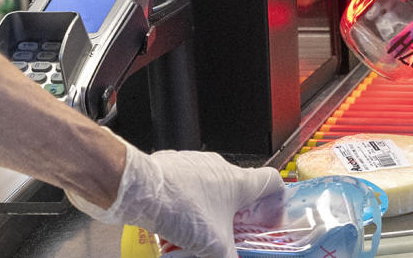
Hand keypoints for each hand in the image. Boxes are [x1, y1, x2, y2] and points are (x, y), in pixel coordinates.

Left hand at [68, 144, 282, 257]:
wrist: (137, 188)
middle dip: (236, 214)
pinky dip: (187, 200)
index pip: (273, 182)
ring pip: (213, 187)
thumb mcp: (211, 245)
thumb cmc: (178, 208)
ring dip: (210, 208)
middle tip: (227, 234)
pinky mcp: (174, 165)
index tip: (267, 220)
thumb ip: (228, 257)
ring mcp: (197, 163)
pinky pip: (189, 182)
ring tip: (194, 231)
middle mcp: (222, 168)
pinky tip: (174, 218)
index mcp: (239, 182)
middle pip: (240, 190)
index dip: (275, 201)